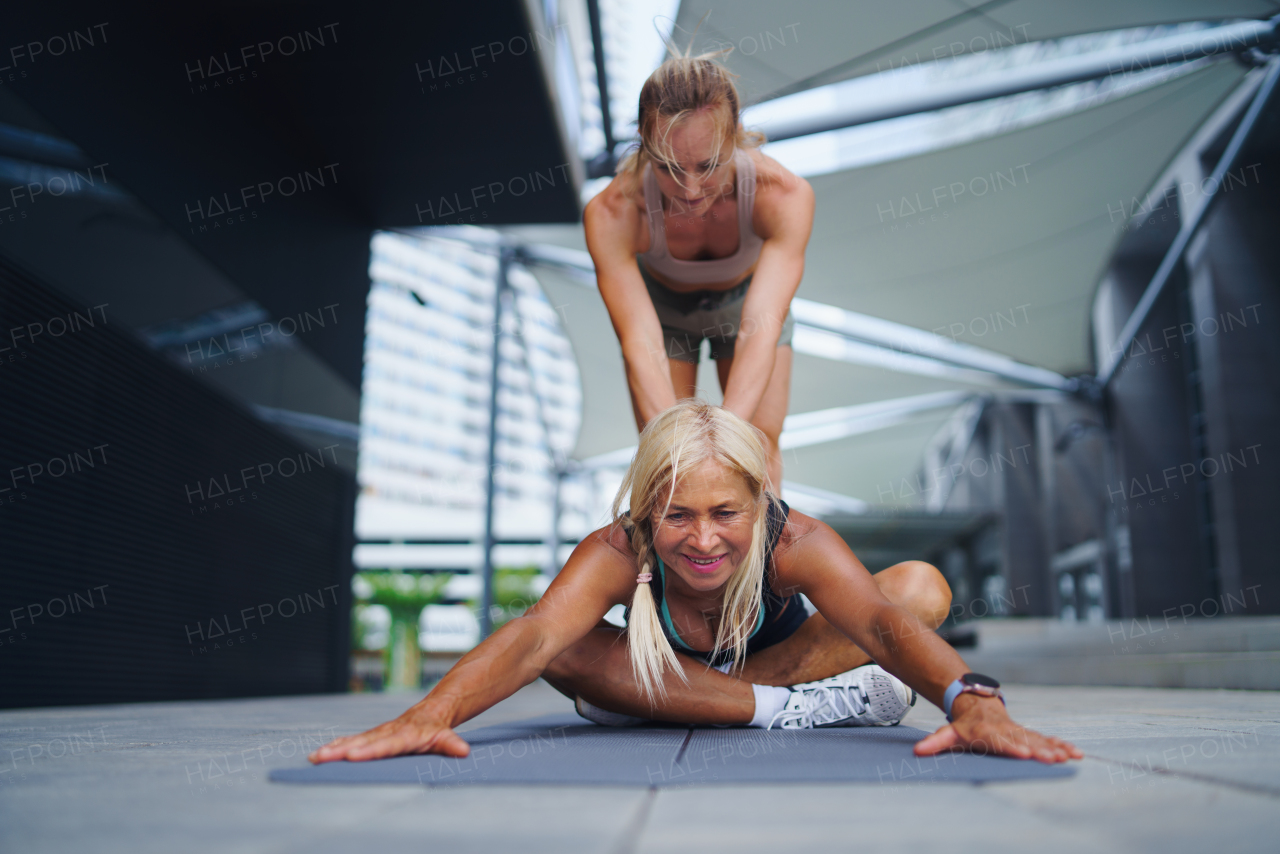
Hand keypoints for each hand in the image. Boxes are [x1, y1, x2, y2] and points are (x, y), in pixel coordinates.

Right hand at [308, 708, 470, 763]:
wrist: (433, 709)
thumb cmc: (438, 728)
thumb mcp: (446, 737)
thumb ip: (451, 744)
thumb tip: (464, 751)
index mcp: (405, 735)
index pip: (386, 745)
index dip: (370, 751)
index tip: (352, 756)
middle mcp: (388, 733)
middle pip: (363, 743)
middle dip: (342, 751)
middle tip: (323, 757)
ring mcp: (379, 733)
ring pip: (354, 741)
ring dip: (334, 750)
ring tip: (315, 757)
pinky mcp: (374, 735)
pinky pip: (353, 740)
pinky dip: (337, 746)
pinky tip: (320, 753)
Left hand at [913, 695, 1081, 763]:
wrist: (978, 705)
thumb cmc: (964, 726)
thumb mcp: (949, 734)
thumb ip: (936, 743)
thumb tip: (917, 752)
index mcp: (987, 732)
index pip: (999, 741)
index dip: (1011, 748)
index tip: (1023, 754)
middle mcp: (1006, 731)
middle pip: (1023, 741)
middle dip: (1039, 750)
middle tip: (1052, 758)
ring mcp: (1019, 732)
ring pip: (1038, 740)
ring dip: (1054, 748)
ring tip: (1070, 756)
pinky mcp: (1028, 735)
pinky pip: (1046, 740)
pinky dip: (1061, 745)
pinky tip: (1076, 753)